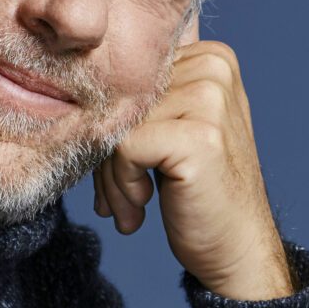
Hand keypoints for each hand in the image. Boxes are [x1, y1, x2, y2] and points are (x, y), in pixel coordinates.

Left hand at [90, 17, 293, 300]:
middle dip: (106, 154)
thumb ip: (143, 99)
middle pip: (119, 98)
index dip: (113, 124)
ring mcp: (211, 99)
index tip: (120, 171)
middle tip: (120, 198)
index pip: (128, 76)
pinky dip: (121, 185)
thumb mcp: (172, 130)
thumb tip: (70, 80)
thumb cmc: (199, 195)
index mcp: (211, 57)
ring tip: (130, 207)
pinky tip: (141, 210)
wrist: (238, 250)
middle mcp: (214, 67)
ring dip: (110, 176)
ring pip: (115, 124)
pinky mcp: (200, 135)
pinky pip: (123, 148)